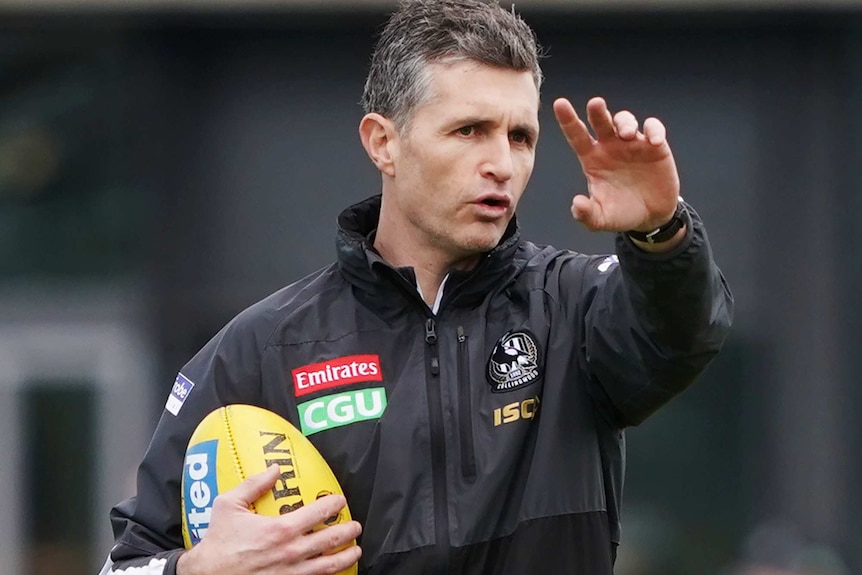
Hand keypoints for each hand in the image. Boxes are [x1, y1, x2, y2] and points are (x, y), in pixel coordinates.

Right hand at [177, 464, 361, 574]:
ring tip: (355, 550)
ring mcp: (291, 573)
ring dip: (346, 557)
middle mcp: (291, 551)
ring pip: (329, 565)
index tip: (340, 500)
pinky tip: (334, 572)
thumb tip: (274, 469)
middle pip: (331, 540)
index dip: (334, 504)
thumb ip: (254, 484)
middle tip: (356, 526)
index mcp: (281, 529)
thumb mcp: (229, 505)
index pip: (319, 512)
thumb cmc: (218, 542)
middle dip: (348, 531)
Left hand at [553, 96, 679, 233]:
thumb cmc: (621, 212)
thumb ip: (586, 214)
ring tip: (626, 134)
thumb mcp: (601, 219)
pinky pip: (653, 129)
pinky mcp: (654, 146)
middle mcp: (610, 146)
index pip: (577, 136)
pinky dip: (654, 130)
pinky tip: (653, 142)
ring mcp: (632, 144)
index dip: (568, 120)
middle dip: (597, 111)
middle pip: (600, 121)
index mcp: (592, 159)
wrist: (651, 217)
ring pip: (625, 120)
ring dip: (625, 122)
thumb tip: (577, 204)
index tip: (560, 103)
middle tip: (595, 104)